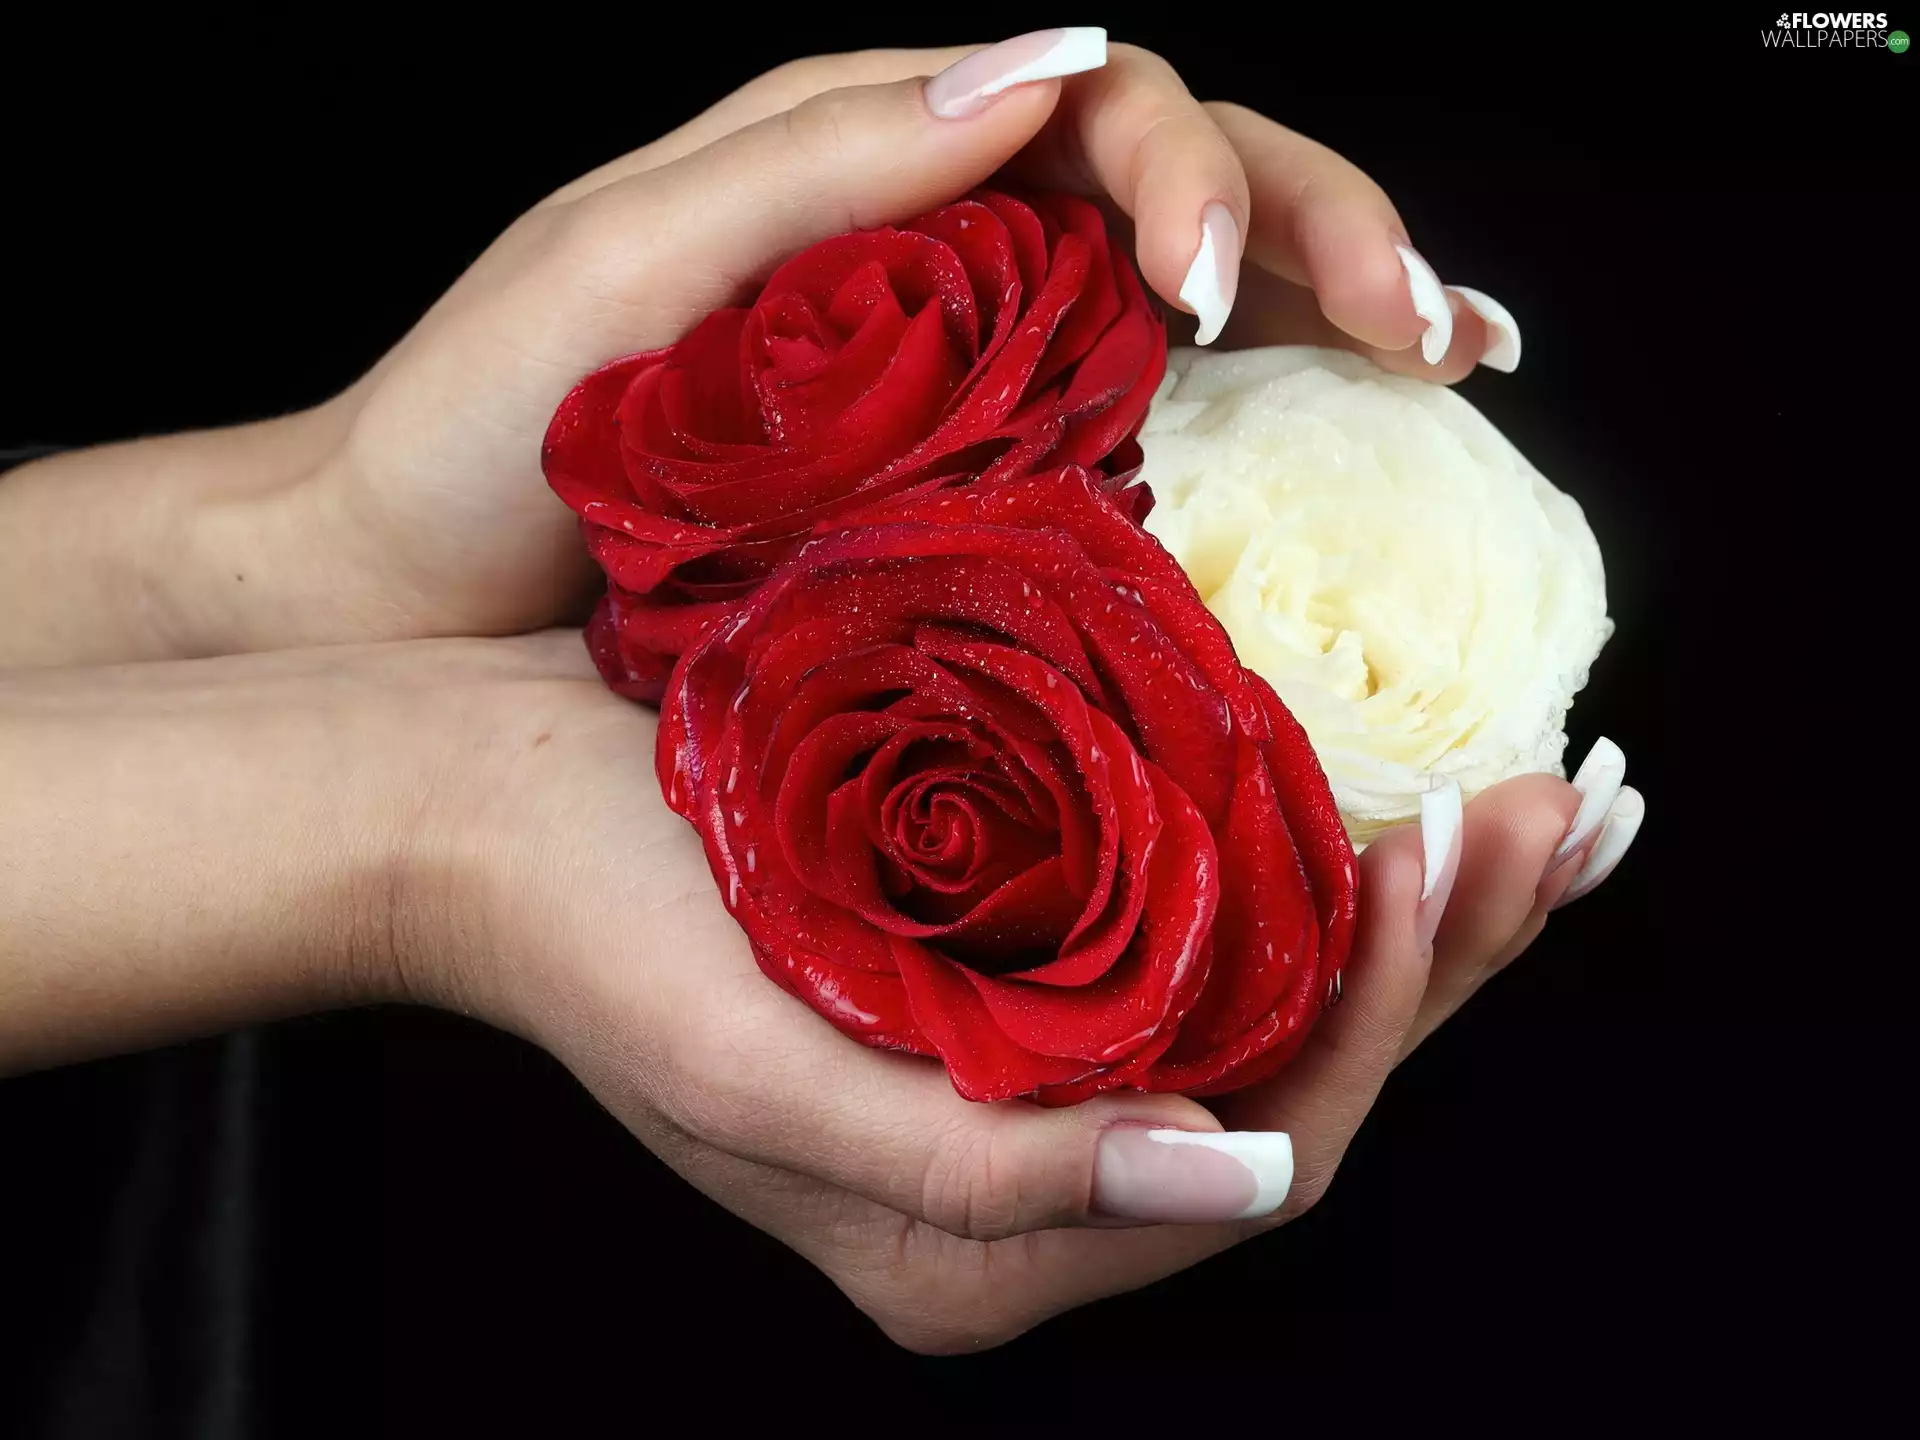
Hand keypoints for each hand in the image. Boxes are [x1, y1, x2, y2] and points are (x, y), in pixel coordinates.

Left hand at [0, 33, 1513, 668]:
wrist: (403, 597)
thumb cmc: (485, 428)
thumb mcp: (629, 264)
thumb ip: (835, 159)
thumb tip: (1051, 68)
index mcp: (887, 166)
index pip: (1112, 112)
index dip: (1207, 178)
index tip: (1221, 295)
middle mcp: (956, 255)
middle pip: (1197, 199)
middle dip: (1335, 241)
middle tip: (1435, 333)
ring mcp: (981, 376)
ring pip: (1207, 313)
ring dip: (1340, 325)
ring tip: (1449, 370)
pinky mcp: (984, 496)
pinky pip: (1155, 445)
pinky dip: (1268, 443)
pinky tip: (1350, 477)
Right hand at [422, 636, 1627, 1353]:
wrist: (477, 806)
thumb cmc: (589, 932)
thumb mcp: (755, 1074)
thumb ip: (986, 1172)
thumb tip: (1241, 1174)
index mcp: (974, 1244)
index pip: (1258, 1161)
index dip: (1377, 1021)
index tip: (1434, 845)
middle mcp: (1026, 1173)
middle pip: (1301, 1081)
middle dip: (1446, 958)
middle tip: (1562, 810)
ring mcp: (1023, 1066)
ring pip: (1275, 1001)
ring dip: (1410, 903)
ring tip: (1535, 794)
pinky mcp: (1010, 964)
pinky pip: (1206, 925)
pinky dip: (1309, 851)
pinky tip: (1386, 773)